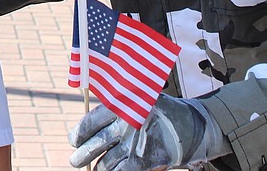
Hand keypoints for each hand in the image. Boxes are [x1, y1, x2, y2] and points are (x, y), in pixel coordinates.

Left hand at [69, 94, 230, 169]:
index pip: (90, 121)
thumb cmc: (160, 113)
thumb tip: (89, 128)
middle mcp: (127, 123)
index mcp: (123, 105)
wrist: (192, 125)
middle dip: (81, 156)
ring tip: (95, 170)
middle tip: (75, 160)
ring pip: (106, 163)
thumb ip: (117, 110)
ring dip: (97, 170)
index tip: (74, 140)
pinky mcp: (146, 160)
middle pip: (95, 144)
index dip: (78, 134)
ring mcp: (136, 143)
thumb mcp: (139, 101)